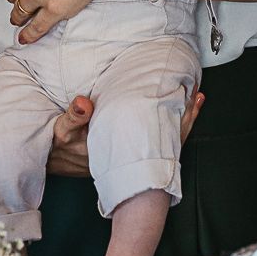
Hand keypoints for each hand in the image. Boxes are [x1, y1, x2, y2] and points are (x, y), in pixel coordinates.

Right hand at [46, 89, 204, 178]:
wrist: (58, 161)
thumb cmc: (62, 147)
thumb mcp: (62, 132)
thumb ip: (73, 117)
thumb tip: (84, 102)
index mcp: (120, 146)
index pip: (155, 131)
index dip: (174, 118)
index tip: (187, 97)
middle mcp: (130, 151)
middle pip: (166, 135)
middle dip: (183, 115)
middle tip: (198, 94)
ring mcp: (132, 151)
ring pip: (164, 136)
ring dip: (180, 118)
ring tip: (195, 99)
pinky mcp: (129, 147)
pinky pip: (155, 136)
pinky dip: (168, 122)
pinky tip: (174, 110)